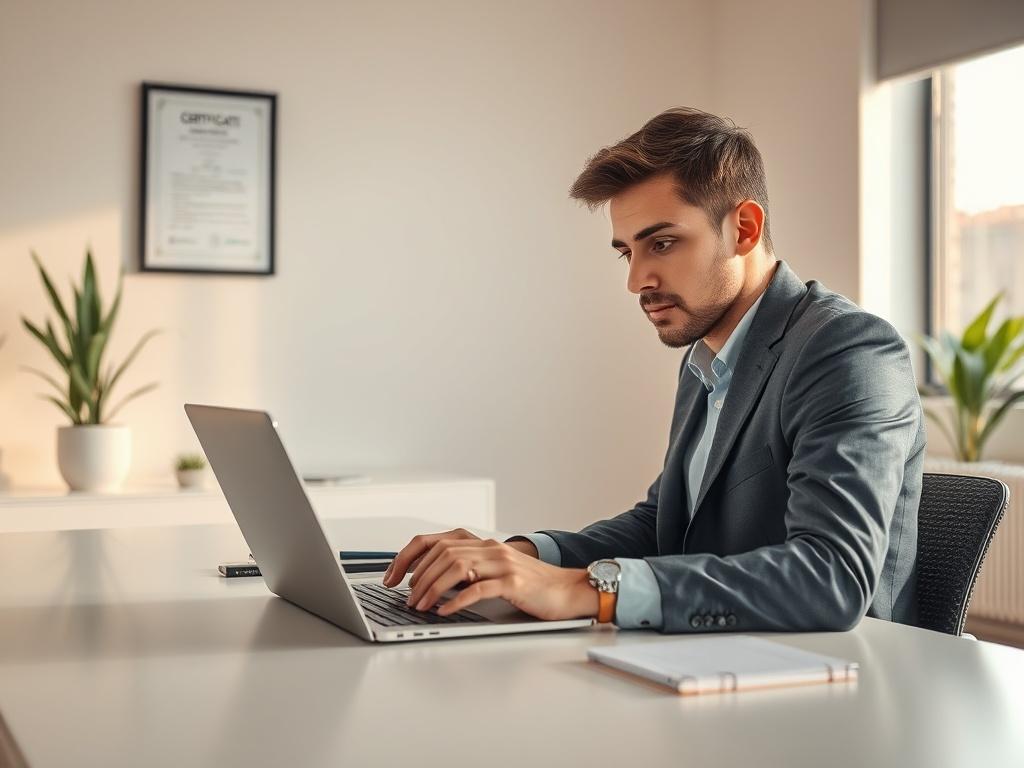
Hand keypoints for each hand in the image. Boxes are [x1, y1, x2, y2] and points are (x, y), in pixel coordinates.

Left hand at [383, 530, 597, 620]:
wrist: (568, 590)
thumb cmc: (530, 585)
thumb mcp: (493, 572)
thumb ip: (467, 572)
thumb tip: (430, 585)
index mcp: (481, 544)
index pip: (434, 541)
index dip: (408, 557)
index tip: (391, 576)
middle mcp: (489, 548)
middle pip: (441, 553)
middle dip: (416, 577)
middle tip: (405, 598)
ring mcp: (502, 563)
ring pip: (456, 568)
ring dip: (432, 588)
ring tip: (420, 606)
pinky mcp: (514, 583)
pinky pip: (479, 589)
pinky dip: (457, 600)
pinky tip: (445, 611)